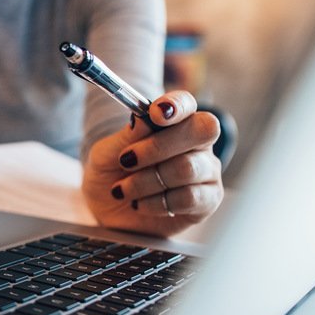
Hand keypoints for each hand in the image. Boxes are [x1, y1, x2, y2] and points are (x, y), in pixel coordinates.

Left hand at [83, 90, 223, 235]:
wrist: (108, 210)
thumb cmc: (110, 174)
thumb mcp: (106, 154)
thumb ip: (126, 136)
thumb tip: (143, 118)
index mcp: (175, 122)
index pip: (186, 103)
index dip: (176, 105)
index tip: (155, 114)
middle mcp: (197, 144)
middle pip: (201, 131)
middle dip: (159, 146)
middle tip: (127, 160)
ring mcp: (206, 171)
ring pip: (187, 168)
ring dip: (146, 181)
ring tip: (124, 189)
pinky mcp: (208, 200)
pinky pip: (189, 197)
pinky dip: (156, 203)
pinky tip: (141, 204)